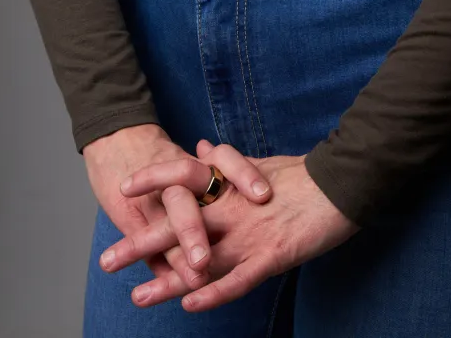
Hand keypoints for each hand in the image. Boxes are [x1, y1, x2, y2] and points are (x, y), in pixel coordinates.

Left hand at [101, 137, 360, 312]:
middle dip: (142, 243)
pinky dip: (214, 292)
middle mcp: (233, 207)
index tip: (123, 188)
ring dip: (168, 280)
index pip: (183, 175)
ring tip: (136, 296)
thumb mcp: (259, 164)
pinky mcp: (272, 254)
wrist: (343, 184)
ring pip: (201, 258)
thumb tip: (198, 147)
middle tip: (108, 259)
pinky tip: (190, 304)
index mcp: (230, 182)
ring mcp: (251, 232)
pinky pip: (238, 278)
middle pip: (180, 224)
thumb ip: (225, 162)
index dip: (153, 180)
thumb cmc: (303, 176)